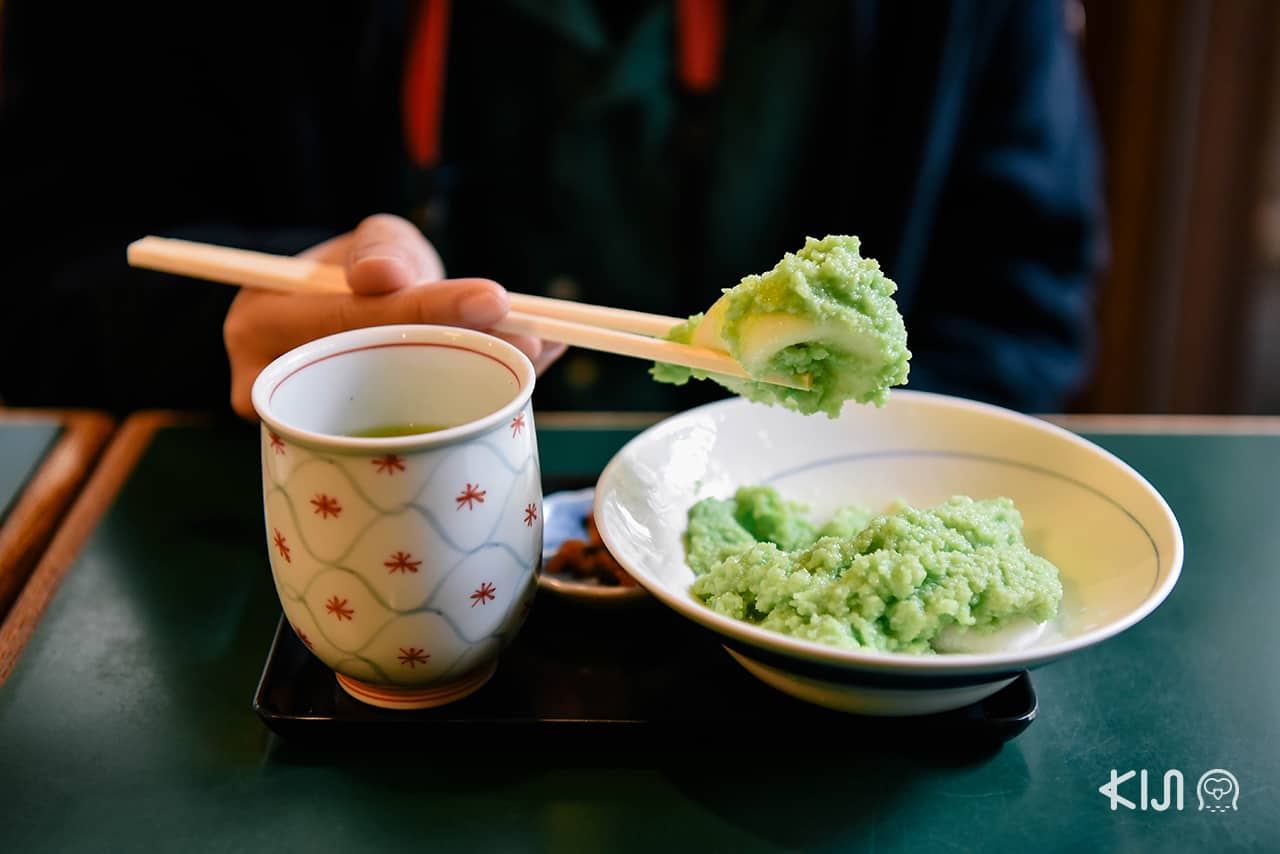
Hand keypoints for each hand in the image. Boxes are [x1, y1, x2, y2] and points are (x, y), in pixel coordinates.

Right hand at [223, 214, 564, 418]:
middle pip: (380, 376)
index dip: (426, 310)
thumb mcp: (368, 243)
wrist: (340, 327)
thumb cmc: (350, 276)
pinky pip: (425, 429)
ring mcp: (312, 431)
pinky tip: (531, 376)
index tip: (493, 299)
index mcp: (260, 329)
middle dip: (466, 355)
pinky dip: (485, 399)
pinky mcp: (354, 452)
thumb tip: (383, 277)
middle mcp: (275, 388)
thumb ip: (379, 248)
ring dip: (483, 384)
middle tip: (531, 341)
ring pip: (405, 413)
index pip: (351, 321)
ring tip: (539, 356)